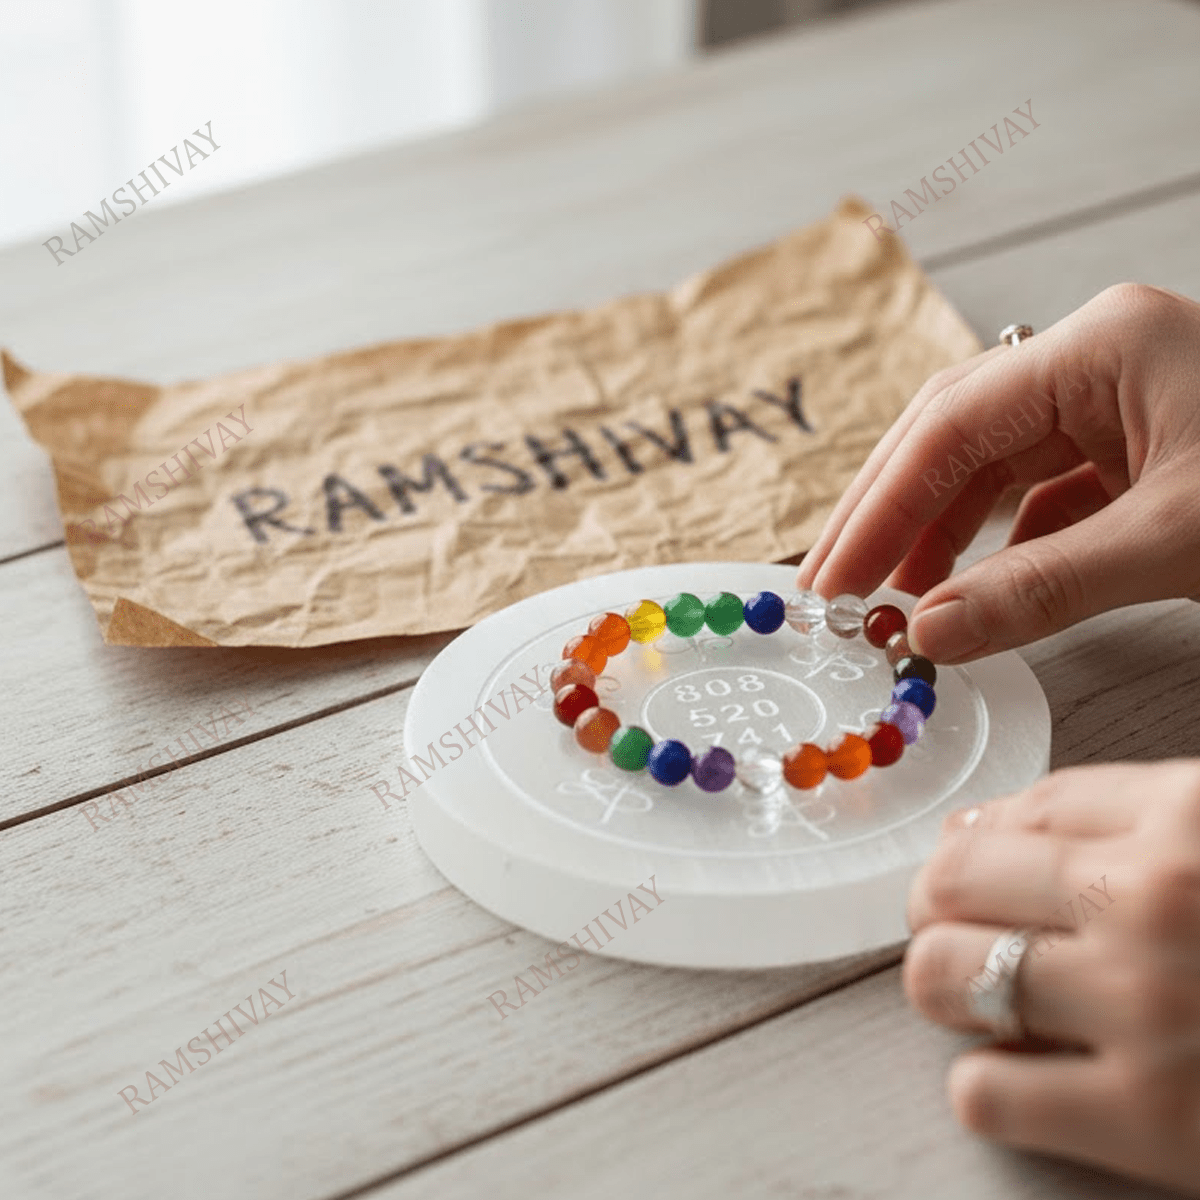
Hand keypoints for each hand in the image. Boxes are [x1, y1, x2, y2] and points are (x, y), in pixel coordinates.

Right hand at [796, 283, 1199, 662]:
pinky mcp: (1139, 446)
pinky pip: (1044, 489)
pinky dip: (1005, 541)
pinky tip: (980, 581)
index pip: (952, 427)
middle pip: (955, 435)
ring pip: (994, 463)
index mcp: (1104, 347)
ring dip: (941, 530)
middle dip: (891, 514)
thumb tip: (931, 632)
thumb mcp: (1176, 540)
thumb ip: (1046, 588)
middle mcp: (1099, 361)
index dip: (881, 509)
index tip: (836, 580)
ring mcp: (1118, 402)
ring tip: (901, 594)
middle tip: (836, 585)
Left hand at [904, 760, 1199, 1193]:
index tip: (973, 865)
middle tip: (958, 927)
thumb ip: (1131, 815)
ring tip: (979, 996)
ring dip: (946, 985)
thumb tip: (986, 827)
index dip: (978, 840)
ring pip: (942, 974)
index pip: (1019, 810)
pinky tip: (1027, 1077)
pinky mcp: (1153, 1124)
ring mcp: (1145, 1009)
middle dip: (940, 905)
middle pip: (954, 880)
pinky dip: (989, 1086)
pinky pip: (987, 1093)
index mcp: (1189, 815)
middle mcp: (1152, 898)